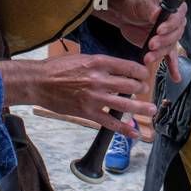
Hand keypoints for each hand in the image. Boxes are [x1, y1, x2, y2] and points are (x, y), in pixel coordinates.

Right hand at [0, 54, 153, 138]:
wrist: (39, 82)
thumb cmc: (58, 68)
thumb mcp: (83, 58)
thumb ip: (101, 64)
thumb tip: (119, 70)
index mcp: (98, 62)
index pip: (128, 67)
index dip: (141, 71)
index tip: (145, 74)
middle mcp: (99, 80)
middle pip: (130, 84)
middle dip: (142, 88)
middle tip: (146, 90)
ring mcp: (94, 98)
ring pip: (125, 104)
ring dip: (141, 108)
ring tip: (152, 110)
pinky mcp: (87, 112)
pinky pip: (110, 122)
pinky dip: (124, 128)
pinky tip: (134, 132)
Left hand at [91, 0, 186, 83]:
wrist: (125, 15)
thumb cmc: (136, 6)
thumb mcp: (142, 5)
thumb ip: (151, 9)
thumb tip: (158, 14)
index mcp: (174, 10)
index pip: (178, 19)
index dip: (170, 26)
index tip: (159, 30)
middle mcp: (175, 24)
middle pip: (175, 35)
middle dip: (163, 42)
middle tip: (151, 44)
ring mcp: (169, 36)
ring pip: (169, 48)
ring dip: (159, 54)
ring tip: (147, 58)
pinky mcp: (162, 47)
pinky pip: (170, 58)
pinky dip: (173, 68)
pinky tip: (176, 78)